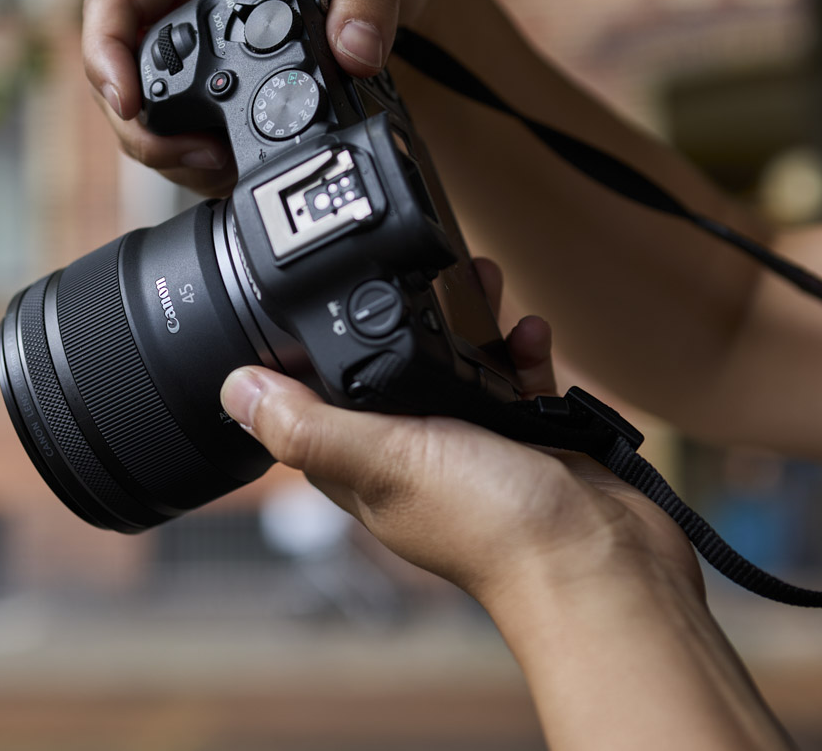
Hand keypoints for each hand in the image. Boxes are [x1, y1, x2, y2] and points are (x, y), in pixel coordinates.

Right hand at [83, 0, 435, 195]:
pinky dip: (203, 169)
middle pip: (121, 75)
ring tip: (223, 167)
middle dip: (143, 128)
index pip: (115, 1)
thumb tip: (354, 51)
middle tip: (193, 156)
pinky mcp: (219, 102)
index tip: (127, 101)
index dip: (105, 53)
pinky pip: (186, 142)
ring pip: (148, 119)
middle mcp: (186, 9)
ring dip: (174, 156)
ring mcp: (200, 60)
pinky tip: (237, 172)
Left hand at [219, 258, 702, 610]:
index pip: (312, 401)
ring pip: (453, 365)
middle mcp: (409, 457)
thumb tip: (235, 390)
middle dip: (401, 316)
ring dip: (467, 320)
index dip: (308, 351)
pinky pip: (512, 378)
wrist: (600, 563)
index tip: (315, 295)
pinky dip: (519, 350)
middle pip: (388, 369)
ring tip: (482, 279)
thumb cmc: (492, 527)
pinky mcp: (523, 438)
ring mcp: (469, 448)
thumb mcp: (386, 459)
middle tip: (421, 271)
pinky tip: (530, 333)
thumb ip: (310, 426)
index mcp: (362, 466)